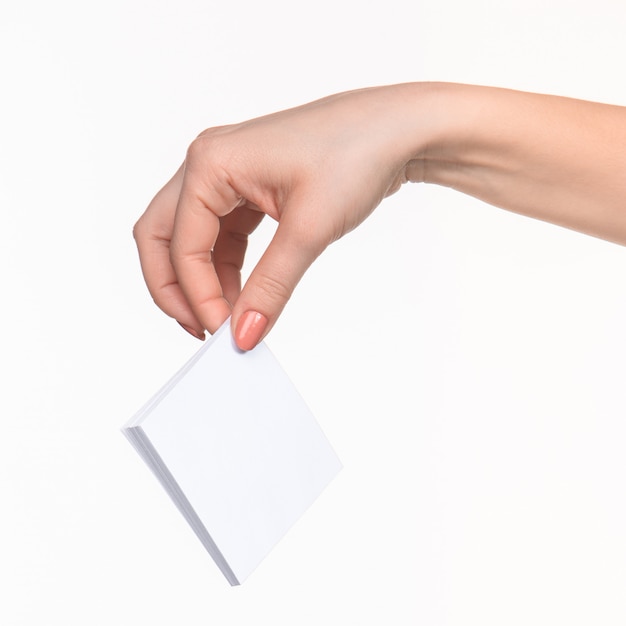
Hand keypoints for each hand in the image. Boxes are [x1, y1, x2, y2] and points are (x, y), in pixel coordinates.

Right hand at [133, 85, 421, 348]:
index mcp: (211, 162)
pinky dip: (225, 266)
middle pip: (163, 236)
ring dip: (202, 280)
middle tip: (201, 330)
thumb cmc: (356, 154)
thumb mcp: (309, 229)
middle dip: (175, 287)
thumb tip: (245, 334)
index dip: (199, 296)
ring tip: (229, 319)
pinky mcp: (247, 186)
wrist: (396, 130)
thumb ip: (271, 287)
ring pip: (189, 238)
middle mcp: (208, 162)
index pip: (182, 245)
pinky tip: (242, 294)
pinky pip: (221, 233)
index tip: (225, 334)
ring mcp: (226, 173)